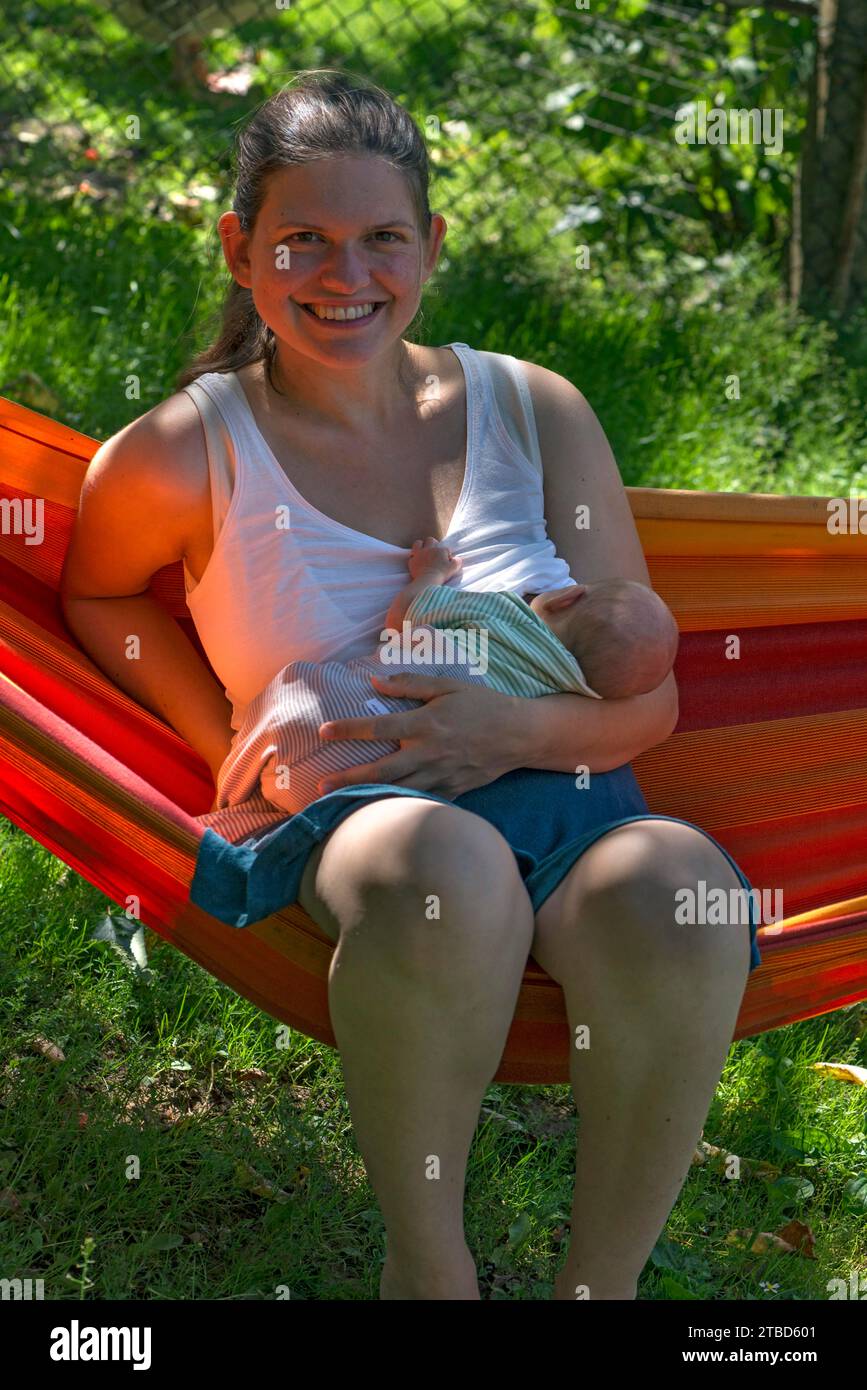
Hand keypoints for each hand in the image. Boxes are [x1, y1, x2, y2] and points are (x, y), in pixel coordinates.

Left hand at [315, 671, 520, 797]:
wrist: (520, 734)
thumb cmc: (483, 705)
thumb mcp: (448, 685)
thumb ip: (411, 683)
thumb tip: (375, 681)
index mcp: (426, 723)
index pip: (378, 727)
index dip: (348, 729)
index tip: (323, 731)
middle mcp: (430, 752)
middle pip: (381, 769)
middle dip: (349, 778)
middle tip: (321, 785)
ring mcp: (441, 775)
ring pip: (397, 789)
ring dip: (367, 796)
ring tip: (340, 801)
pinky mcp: (452, 790)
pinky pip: (421, 800)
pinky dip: (399, 805)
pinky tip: (380, 809)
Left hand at [407, 536, 462, 582]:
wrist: (427, 581)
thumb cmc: (441, 574)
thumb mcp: (454, 568)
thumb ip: (457, 561)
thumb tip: (457, 558)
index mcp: (440, 550)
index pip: (445, 549)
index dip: (447, 555)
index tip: (446, 561)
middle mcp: (429, 549)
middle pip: (430, 540)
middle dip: (433, 544)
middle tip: (435, 552)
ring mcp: (419, 554)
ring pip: (418, 543)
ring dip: (421, 546)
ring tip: (423, 552)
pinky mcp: (412, 561)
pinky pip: (412, 555)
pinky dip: (414, 558)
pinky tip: (417, 561)